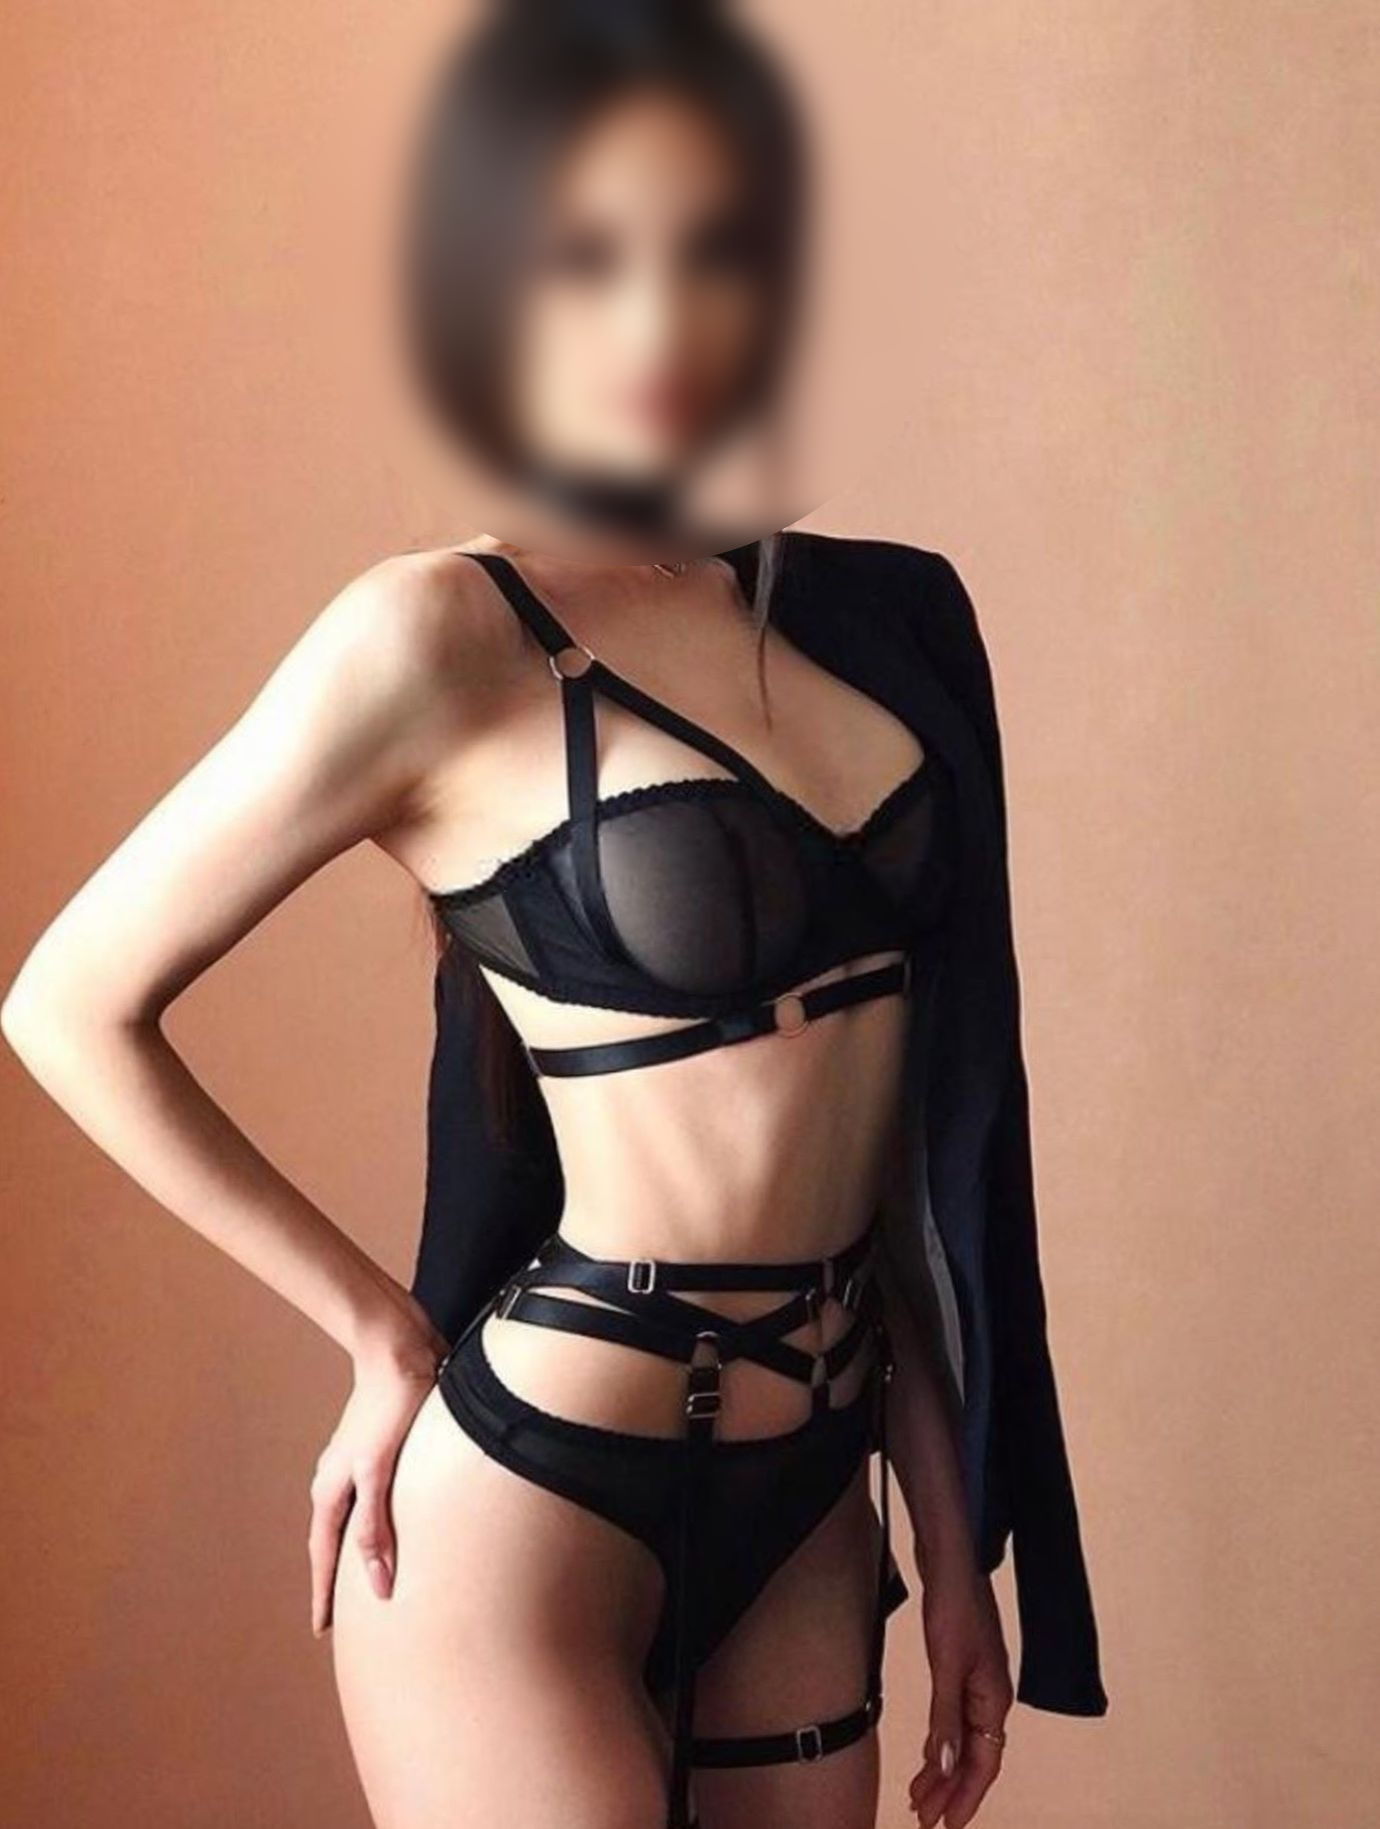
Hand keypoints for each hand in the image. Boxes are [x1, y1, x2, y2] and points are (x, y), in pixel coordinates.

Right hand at [308, 1281, 449, 1635]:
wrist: (400, 1350)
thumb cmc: (394, 1405)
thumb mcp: (381, 1471)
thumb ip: (377, 1527)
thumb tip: (376, 1584)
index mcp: (331, 1489)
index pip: (325, 1555)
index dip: (324, 1593)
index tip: (321, 1629)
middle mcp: (339, 1479)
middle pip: (334, 1539)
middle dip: (335, 1577)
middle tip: (341, 1615)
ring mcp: (358, 1464)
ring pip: (353, 1518)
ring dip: (355, 1548)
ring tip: (367, 1577)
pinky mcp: (381, 1450)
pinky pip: (373, 1499)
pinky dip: (376, 1522)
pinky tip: (393, 1524)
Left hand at [908, 1557, 1013, 1827]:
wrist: (949, 1559)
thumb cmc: (953, 1608)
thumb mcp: (947, 1664)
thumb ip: (945, 1717)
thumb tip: (946, 1767)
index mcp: (994, 1698)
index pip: (984, 1762)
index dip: (967, 1796)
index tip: (947, 1825)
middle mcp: (990, 1696)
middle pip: (974, 1756)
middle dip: (951, 1790)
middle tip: (923, 1818)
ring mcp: (976, 1682)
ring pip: (962, 1739)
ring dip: (943, 1770)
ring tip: (918, 1796)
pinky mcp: (959, 1668)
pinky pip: (953, 1719)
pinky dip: (940, 1741)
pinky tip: (928, 1755)